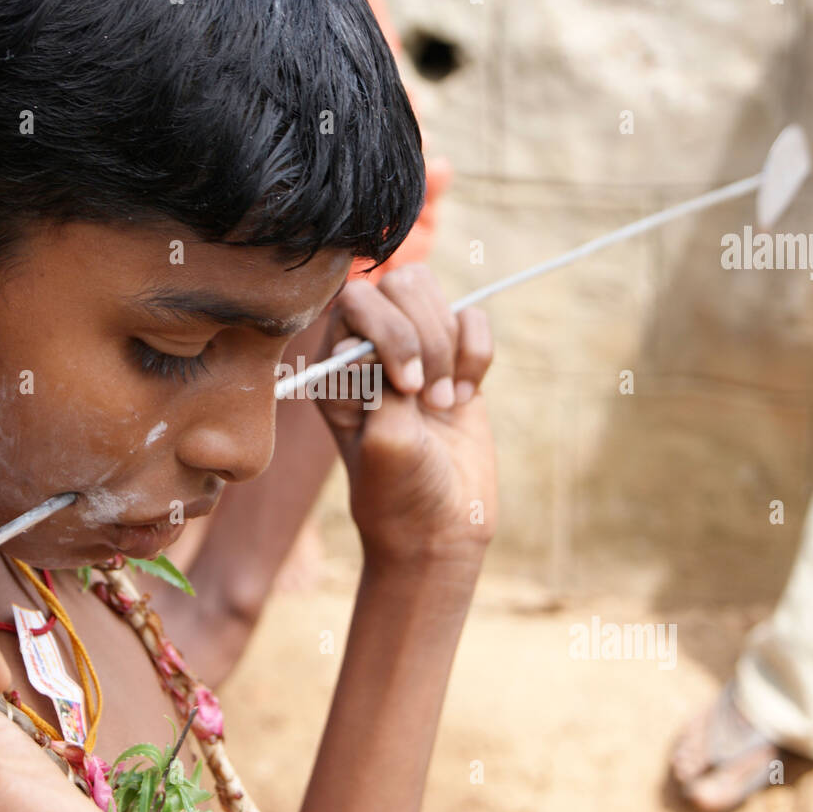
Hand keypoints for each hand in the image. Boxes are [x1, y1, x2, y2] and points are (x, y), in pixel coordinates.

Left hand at [315, 265, 496, 567]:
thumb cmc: (399, 492)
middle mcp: (370, 350)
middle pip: (401, 284)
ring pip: (437, 296)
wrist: (440, 527)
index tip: (407, 389)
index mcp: (335, 365)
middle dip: (426, 336)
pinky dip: (477, 355)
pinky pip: (473, 321)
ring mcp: (415, 351)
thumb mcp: (384, 443)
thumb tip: (368, 338)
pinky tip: (464, 396)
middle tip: (429, 398)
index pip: (357, 301)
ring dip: (450, 348)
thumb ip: (381, 384)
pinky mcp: (455, 360)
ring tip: (444, 404)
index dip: (390, 332)